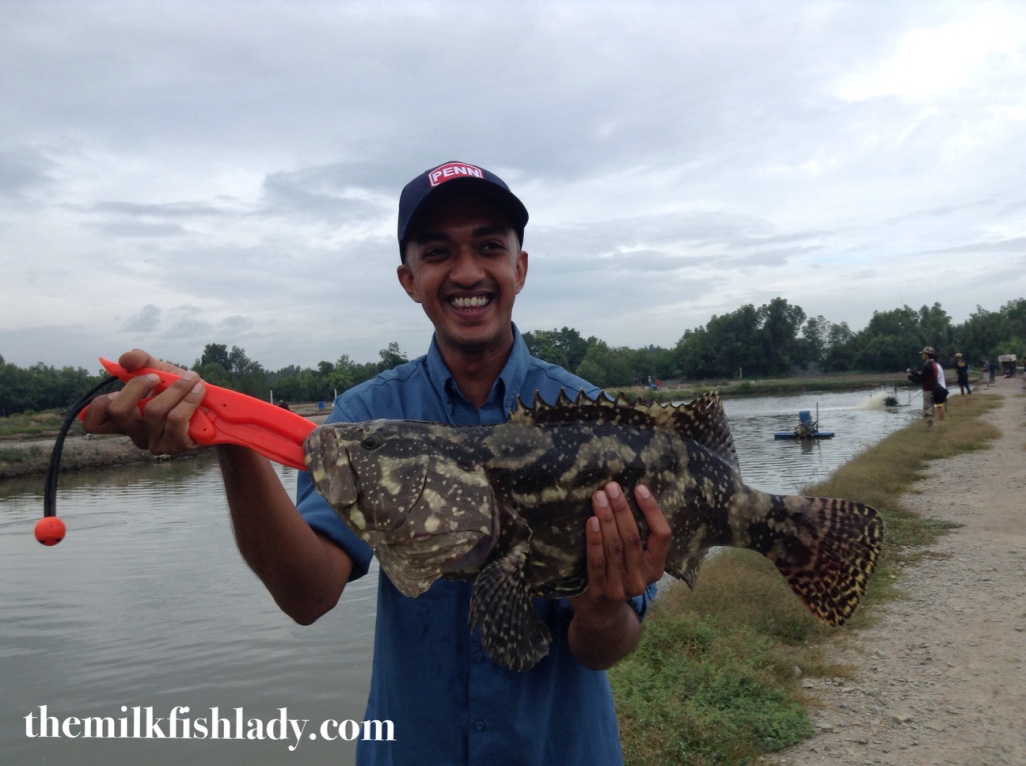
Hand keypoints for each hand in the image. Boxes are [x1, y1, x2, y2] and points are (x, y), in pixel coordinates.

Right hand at [80, 349, 205, 454]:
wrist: (218, 412)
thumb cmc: (182, 392)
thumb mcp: (160, 372)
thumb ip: (141, 361)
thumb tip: (125, 360)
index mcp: (126, 419)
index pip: (93, 424)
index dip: (98, 405)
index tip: (118, 388)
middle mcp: (136, 434)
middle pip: (119, 410)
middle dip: (137, 385)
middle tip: (155, 376)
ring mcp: (156, 443)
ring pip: (154, 411)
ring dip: (176, 388)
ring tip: (192, 379)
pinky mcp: (176, 446)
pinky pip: (176, 419)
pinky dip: (189, 399)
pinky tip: (199, 390)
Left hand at [567, 482, 671, 668]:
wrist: (602, 615)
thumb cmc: (620, 574)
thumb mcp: (636, 560)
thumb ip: (637, 536)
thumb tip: (629, 493)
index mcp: (656, 568)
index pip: (662, 536)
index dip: (652, 511)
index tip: (640, 488)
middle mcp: (642, 579)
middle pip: (634, 538)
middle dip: (622, 509)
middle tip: (611, 487)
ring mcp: (621, 587)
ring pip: (615, 547)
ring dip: (607, 518)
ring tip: (599, 497)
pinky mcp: (599, 592)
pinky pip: (596, 562)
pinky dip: (594, 540)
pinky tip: (591, 521)